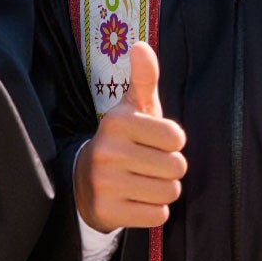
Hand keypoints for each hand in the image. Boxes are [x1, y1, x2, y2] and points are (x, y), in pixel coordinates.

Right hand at [74, 41, 186, 229]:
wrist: (83, 182)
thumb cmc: (122, 141)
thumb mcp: (131, 109)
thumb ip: (143, 78)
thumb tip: (141, 45)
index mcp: (117, 122)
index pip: (177, 138)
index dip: (172, 143)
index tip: (153, 142)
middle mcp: (107, 151)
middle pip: (177, 167)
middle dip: (169, 169)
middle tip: (148, 165)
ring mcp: (105, 183)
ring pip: (169, 192)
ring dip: (163, 190)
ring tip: (143, 182)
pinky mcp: (108, 211)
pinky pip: (157, 215)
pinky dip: (153, 211)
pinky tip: (135, 200)